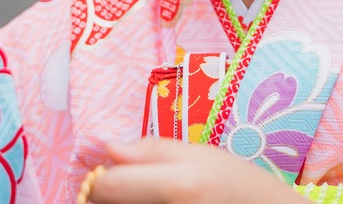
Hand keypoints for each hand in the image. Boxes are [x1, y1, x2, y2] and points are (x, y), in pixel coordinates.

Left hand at [84, 138, 305, 203]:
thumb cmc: (240, 186)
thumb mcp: (202, 155)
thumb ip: (152, 150)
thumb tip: (107, 146)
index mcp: (176, 185)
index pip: (104, 186)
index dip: (103, 176)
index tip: (117, 171)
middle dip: (114, 193)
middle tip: (138, 186)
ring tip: (157, 197)